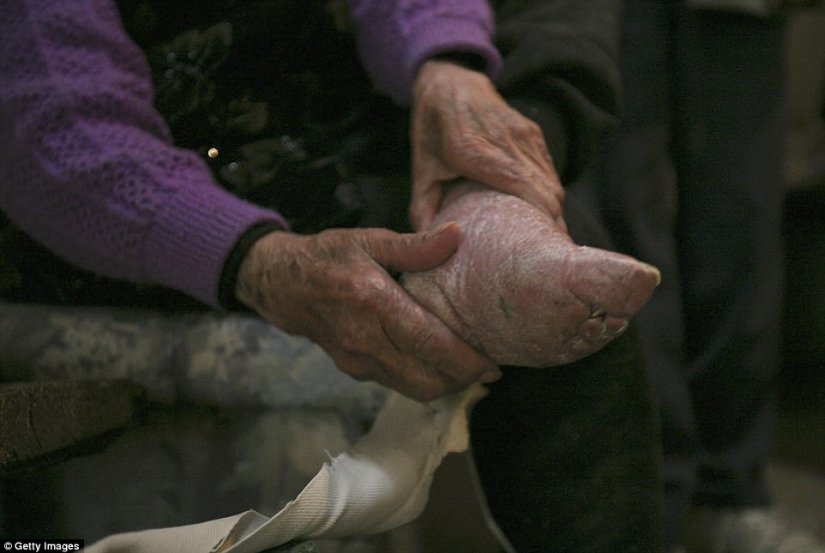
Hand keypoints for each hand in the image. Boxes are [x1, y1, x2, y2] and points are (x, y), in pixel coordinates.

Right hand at [235, 224, 500, 401]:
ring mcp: (358, 359)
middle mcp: (365, 338)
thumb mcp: (369, 240)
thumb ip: (416, 245)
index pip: (428, 342)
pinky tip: (439, 365)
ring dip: (446, 385)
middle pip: (426, 378)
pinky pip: (398, 383)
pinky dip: (424, 380)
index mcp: (373, 302)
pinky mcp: (354, 370)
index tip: (493, 363)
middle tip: (489, 368)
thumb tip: (458, 235)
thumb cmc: (328, 257)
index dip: (464, 360)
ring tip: (470, 368)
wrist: (281, 285)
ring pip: (413, 388)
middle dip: (462, 379)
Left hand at [411, 59, 565, 230]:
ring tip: (545, 240)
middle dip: (551, 224)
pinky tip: (541, 216)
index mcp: (474, 150)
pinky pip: (550, 172)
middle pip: (546, 190)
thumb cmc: (433, 129)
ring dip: (553, 212)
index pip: (522, 187)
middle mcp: (505, 140)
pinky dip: (550, 196)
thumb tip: (428, 245)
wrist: (451, 83)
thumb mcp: (421, 168)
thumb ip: (424, 206)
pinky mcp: (534, 133)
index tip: (543, 245)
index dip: (540, 217)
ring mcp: (524, 135)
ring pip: (553, 183)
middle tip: (545, 254)